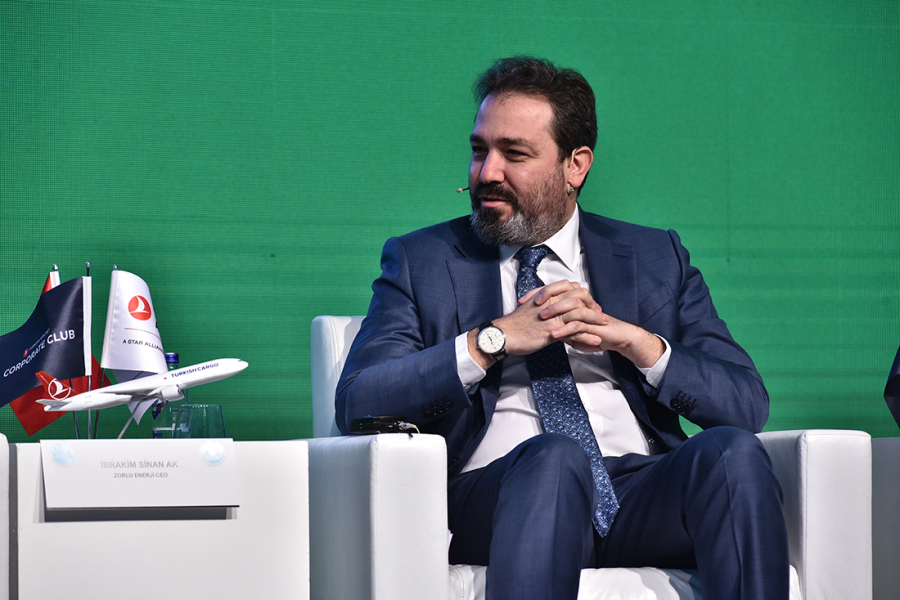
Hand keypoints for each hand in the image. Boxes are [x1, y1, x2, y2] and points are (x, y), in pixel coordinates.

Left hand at [526, 282, 664, 368]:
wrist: (617, 338)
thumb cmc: (596, 334)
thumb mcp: (574, 333)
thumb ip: (561, 329)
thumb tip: (546, 331)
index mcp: (573, 303)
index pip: (553, 293)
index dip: (537, 295)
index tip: (522, 302)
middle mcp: (579, 304)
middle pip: (559, 293)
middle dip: (543, 298)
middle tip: (528, 305)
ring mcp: (586, 313)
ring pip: (568, 305)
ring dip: (553, 311)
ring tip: (541, 318)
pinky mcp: (592, 324)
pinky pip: (577, 324)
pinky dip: (565, 329)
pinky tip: (555, 334)